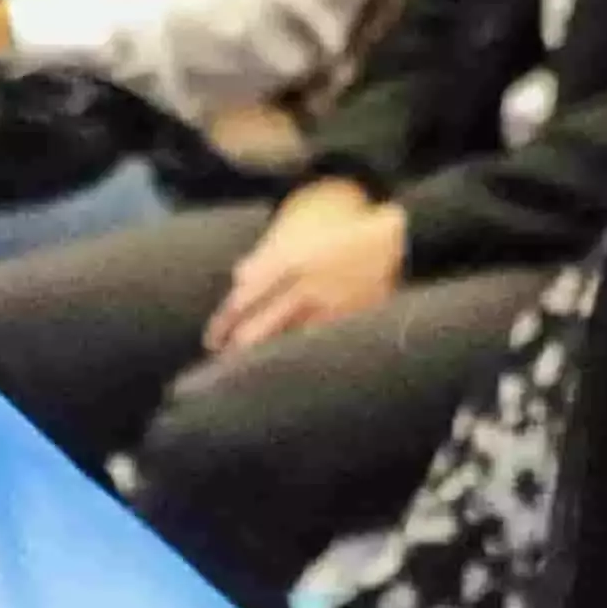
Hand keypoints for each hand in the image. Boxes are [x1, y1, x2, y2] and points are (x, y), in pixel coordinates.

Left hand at [204, 178, 408, 358]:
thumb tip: (237, 275)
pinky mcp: (345, 322)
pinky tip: (285, 366)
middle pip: (256, 329)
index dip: (222, 323)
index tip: (211, 340)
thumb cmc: (343, 238)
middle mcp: (301, 287)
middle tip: (224, 360)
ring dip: (262, 356)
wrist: (394, 242)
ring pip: (282, 342)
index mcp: (287, 263)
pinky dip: (294, 356)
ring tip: (248, 370)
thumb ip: (267, 256)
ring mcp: (324, 308)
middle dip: (235, 349)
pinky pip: (312, 345)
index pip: (242, 300)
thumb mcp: (301, 237)